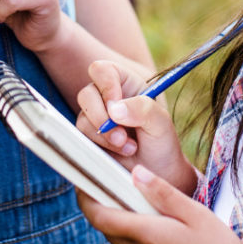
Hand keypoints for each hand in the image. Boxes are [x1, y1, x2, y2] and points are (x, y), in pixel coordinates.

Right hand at [76, 59, 196, 190]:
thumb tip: (114, 109)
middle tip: (122, 136)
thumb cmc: (161, 142)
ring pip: (82, 118)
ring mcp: (96, 117)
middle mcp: (106, 97)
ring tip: (129, 147)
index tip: (116, 107)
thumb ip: (142, 109)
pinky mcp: (89, 137)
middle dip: (101, 117)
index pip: (102, 71)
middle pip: (86, 94)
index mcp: (125, 83)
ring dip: (104, 136)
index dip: (106, 86)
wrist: (158, 173)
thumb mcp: (161, 123)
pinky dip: (101, 147)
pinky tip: (120, 152)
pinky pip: (81, 138)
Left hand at [77, 167, 242, 243]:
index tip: (83, 184)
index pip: (99, 216)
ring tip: (162, 226)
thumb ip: (162, 192)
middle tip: (135, 198)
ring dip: (133, 235)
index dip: (86, 198)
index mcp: (146, 236)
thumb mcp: (196, 214)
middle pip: (112, 231)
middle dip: (116, 212)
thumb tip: (135, 172)